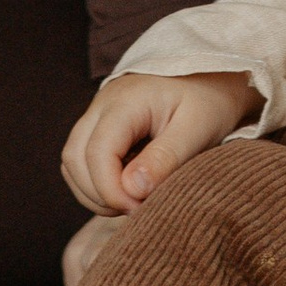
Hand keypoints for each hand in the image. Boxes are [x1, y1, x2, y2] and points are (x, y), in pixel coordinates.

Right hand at [61, 70, 257, 213]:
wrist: (212, 75)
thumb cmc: (208, 101)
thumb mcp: (197, 129)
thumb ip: (165, 158)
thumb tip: (130, 190)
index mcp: (126, 101)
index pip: (97, 152)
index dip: (111, 191)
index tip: (140, 209)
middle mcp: (102, 104)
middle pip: (75, 158)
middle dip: (99, 195)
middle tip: (137, 210)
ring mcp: (98, 113)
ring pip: (73, 161)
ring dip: (94, 192)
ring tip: (132, 203)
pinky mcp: (101, 125)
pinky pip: (82, 160)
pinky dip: (96, 183)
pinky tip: (127, 190)